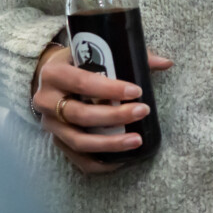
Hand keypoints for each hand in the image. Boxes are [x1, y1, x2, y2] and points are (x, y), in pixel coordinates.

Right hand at [32, 45, 172, 174]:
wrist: (46, 77)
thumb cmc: (75, 62)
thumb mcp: (91, 50)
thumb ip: (125, 55)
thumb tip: (166, 62)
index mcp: (54, 73)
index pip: (82, 82)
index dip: (110, 89)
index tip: (136, 91)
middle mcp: (46, 101)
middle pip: (81, 115)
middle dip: (114, 116)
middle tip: (142, 112)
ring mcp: (49, 125)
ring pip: (79, 141)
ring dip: (110, 144)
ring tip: (136, 141)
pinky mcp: (56, 141)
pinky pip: (77, 159)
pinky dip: (100, 162)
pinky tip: (122, 160)